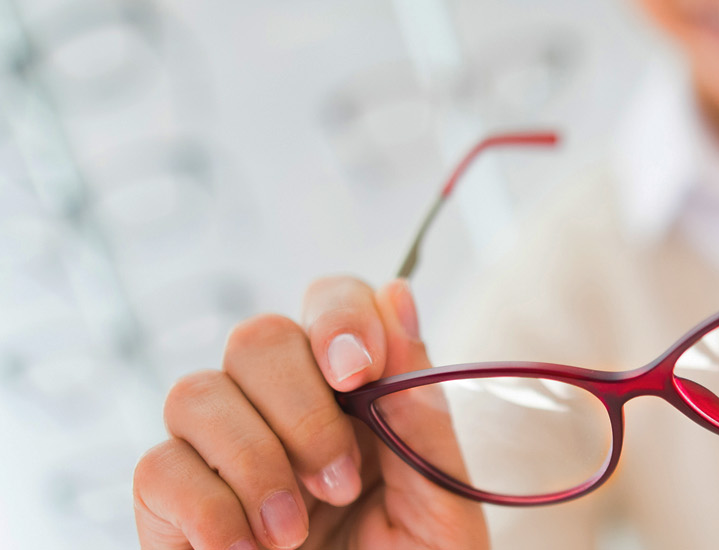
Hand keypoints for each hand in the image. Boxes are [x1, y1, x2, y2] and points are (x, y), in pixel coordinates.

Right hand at [133, 277, 485, 548]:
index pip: (332, 302)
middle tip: (340, 484)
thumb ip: (420, 411)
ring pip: (195, 393)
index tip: (358, 371)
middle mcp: (281, 409)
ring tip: (296, 533)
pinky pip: (157, 468)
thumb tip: (399, 296)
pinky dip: (209, 509)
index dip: (338, 315)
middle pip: (256, 337)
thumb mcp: (440, 500)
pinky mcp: (168, 507)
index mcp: (357, 395)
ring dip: (256, 462)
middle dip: (301, 407)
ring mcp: (219, 454)